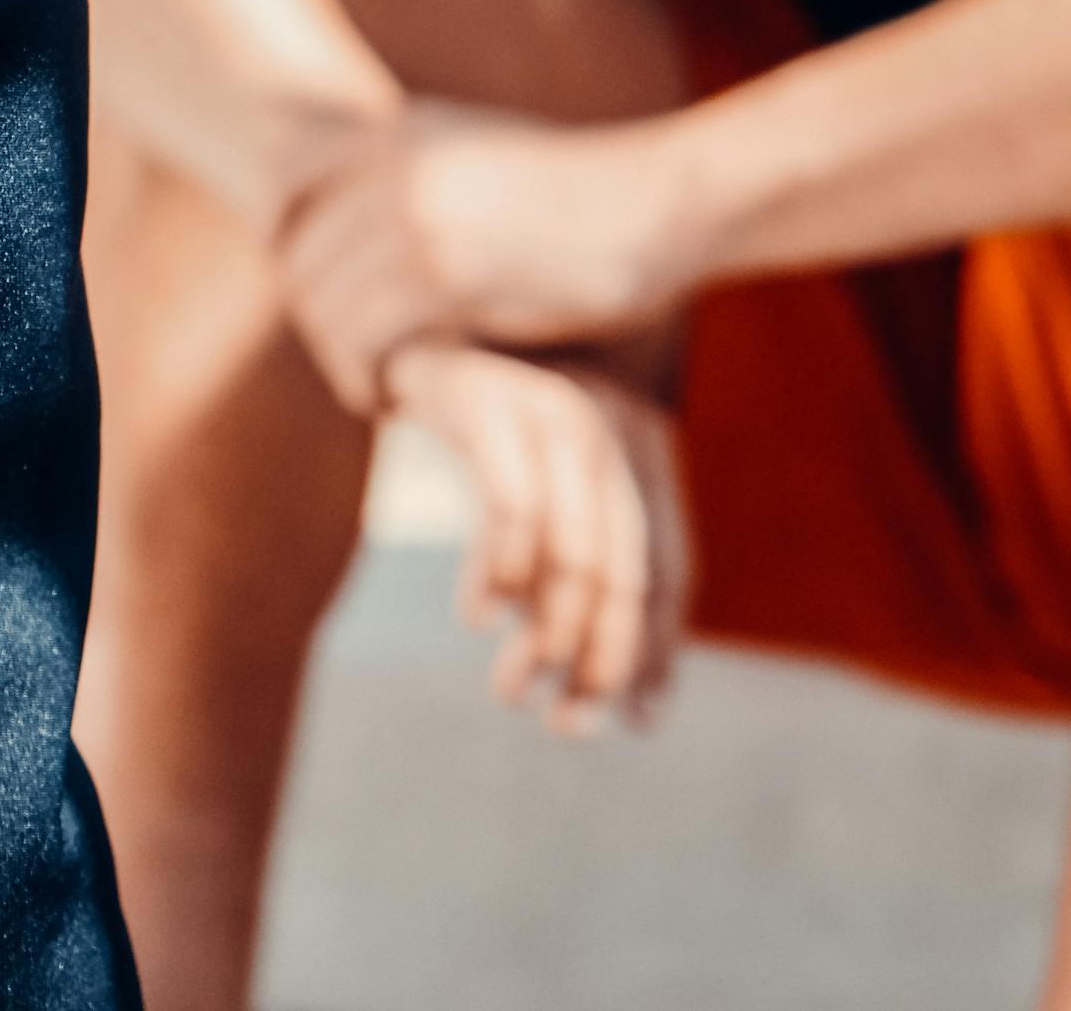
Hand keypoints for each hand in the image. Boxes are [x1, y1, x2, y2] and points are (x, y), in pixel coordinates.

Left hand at [275, 101, 683, 414]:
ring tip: (380, 390)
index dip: (302, 279)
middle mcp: (396, 165)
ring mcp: (419, 214)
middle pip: (301, 266)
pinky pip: (367, 341)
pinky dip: (371, 381)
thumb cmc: (583, 198)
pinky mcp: (449, 271)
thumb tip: (349, 215)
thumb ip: (421, 176)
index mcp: (401, 134)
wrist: (661, 202)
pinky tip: (401, 399)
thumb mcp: (488, 158)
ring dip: (343, 363)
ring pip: (325, 310)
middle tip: (362, 370)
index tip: (334, 323)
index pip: (294, 214)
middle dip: (321, 328)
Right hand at [384, 343, 690, 731]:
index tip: (633, 721)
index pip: (663, 569)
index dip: (653, 650)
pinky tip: (478, 614)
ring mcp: (548, 411)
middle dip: (597, 658)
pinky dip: (499, 573)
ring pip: (571, 551)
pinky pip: (511, 508)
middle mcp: (602, 431)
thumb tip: (601, 705)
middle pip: (620, 571)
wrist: (407, 345)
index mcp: (628, 453)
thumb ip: (568, 577)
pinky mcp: (490, 405)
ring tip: (512, 688)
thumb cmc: (481, 440)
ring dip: (546, 636)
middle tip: (564, 725)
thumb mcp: (537, 503)